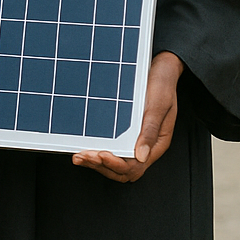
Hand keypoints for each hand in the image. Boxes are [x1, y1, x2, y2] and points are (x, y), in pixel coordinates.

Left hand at [71, 51, 182, 182]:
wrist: (159, 69)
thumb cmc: (161, 85)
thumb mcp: (159, 105)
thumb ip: (151, 130)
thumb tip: (141, 156)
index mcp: (157, 143)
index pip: (135, 166)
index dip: (116, 164)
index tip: (99, 155)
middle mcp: (145, 146)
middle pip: (123, 170)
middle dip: (101, 166)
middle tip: (81, 157)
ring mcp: (135, 141)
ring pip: (116, 164)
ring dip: (97, 163)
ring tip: (78, 156)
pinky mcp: (126, 133)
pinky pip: (112, 150)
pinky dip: (98, 153)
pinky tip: (84, 147)